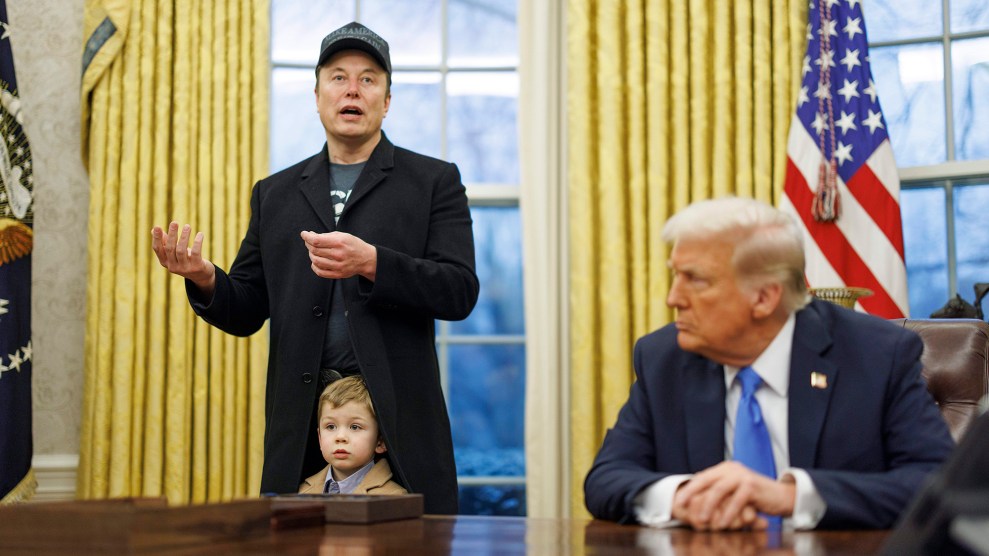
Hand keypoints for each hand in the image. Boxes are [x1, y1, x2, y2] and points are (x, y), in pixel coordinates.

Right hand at [151, 222, 215, 294]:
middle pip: (170, 248)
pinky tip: (200, 234)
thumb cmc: (186, 259)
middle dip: (172, 235)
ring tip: (187, 226)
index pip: (157, 249)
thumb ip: (165, 242)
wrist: (201, 275)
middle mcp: (172, 267)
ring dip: (184, 237)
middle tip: (174, 223)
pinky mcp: (196, 267)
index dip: (156, 238)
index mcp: (165, 262)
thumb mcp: (174, 252)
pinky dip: (197, 242)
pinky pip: (196, 253)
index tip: (157, 227)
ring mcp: (185, 268)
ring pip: (181, 250)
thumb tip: (154, 229)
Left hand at [300, 230, 376, 280]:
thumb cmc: (354, 246)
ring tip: (313, 251)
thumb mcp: (343, 235)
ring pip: (315, 261)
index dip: (307, 237)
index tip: (304, 234)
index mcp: (340, 242)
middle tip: (308, 241)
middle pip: (314, 250)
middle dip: (308, 244)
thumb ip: (327, 235)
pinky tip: (316, 261)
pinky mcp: (337, 274)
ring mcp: (338, 266)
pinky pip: (320, 272)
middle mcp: (338, 254)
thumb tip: (311, 235)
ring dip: (311, 254)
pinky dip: (314, 266)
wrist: (366, 259)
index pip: (316, 240)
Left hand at [672, 461, 794, 529]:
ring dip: (709, 506)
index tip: (677, 501)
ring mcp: (742, 476)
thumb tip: (695, 496)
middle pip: (706, 480)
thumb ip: (718, 491)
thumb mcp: (734, 492)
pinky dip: (728, 513)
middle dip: (691, 494)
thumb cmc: (755, 497)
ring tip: (703, 520)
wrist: (782, 497)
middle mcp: (731, 469)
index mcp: (724, 469)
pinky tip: (723, 523)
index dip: (688, 489)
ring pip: (719, 490)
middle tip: (682, 506)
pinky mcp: (752, 485)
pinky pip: (736, 500)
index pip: (702, 477)